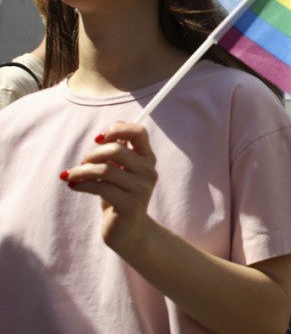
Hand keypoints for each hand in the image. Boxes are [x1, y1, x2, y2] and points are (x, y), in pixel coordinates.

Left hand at [59, 121, 158, 252]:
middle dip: (92, 154)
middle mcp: (148, 172)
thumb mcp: (118, 172)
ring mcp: (141, 189)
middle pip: (117, 150)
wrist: (127, 231)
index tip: (99, 138)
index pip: (139, 132)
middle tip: (81, 163)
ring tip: (70, 176)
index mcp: (147, 159)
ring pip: (105, 170)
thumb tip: (103, 136)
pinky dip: (81, 185)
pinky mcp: (130, 205)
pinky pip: (100, 188)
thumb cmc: (118, 196)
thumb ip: (115, 154)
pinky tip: (73, 186)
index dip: (117, 129)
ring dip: (81, 171)